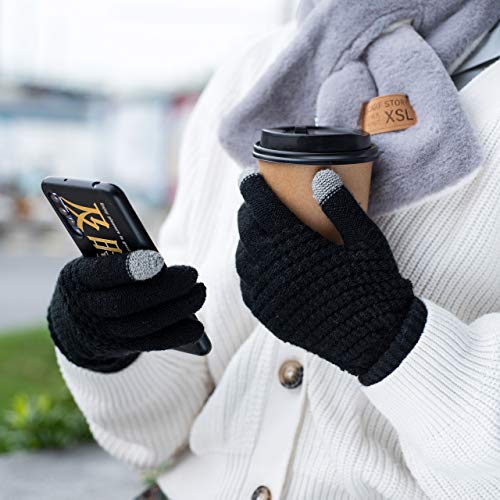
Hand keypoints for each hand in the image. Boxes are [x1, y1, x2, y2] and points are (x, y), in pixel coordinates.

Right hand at [48, 250, 205, 372]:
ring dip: (177, 310)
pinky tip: (197, 328)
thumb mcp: (98, 261)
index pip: (102, 273)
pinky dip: (176, 336)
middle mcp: (87, 308)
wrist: (75, 322)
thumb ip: (120, 257)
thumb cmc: (99, 278)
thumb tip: (159, 263)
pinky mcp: (120, 348)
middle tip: (193, 274)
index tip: (159, 259)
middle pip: (127, 302)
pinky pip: (150, 344)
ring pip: (141, 325)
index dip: (130, 268)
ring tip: (199, 292)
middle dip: (165, 288)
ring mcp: (102, 332)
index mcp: (78, 277)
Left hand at [236, 169, 426, 384]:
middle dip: (248, 212)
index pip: (264, 209)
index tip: (249, 178)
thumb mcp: (365, 240)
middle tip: (255, 202)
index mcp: (297, 250)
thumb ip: (341, 206)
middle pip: (248, 232)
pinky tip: (257, 263)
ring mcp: (270, 298)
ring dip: (246, 240)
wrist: (378, 340)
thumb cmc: (374, 284)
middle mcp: (275, 274)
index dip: (253, 189)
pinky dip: (248, 270)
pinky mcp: (271, 318)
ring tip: (256, 230)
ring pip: (243, 260)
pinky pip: (247, 288)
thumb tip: (321, 176)